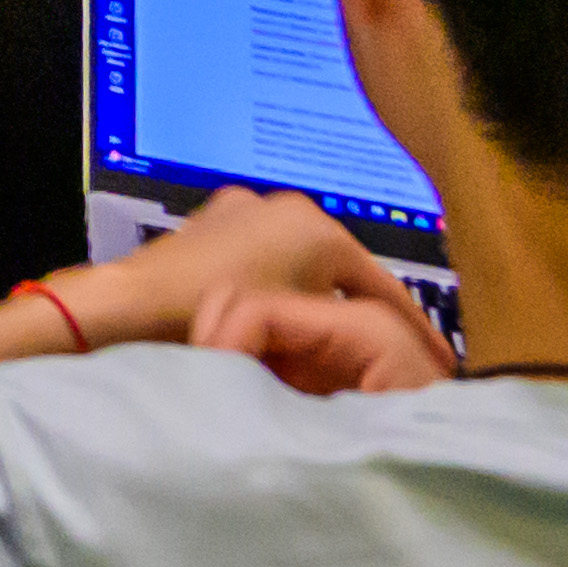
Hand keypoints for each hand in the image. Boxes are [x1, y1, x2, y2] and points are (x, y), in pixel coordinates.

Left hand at [88, 190, 448, 389]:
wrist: (130, 307)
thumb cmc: (213, 319)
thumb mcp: (295, 329)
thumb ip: (344, 332)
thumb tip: (385, 351)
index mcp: (317, 230)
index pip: (384, 285)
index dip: (413, 327)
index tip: (437, 358)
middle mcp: (285, 208)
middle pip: (343, 271)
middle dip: (363, 311)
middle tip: (388, 351)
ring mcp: (244, 212)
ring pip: (302, 266)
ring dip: (317, 301)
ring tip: (335, 341)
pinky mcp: (212, 226)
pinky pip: (263, 262)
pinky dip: (278, 290)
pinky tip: (281, 324)